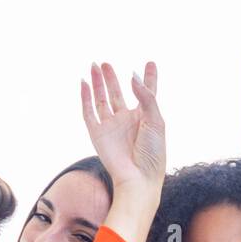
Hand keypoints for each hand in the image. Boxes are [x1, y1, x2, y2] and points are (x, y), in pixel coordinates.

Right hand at [81, 61, 164, 202]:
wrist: (138, 178)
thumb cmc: (153, 154)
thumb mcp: (156, 122)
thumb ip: (146, 97)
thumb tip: (131, 76)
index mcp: (146, 118)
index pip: (147, 94)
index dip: (148, 79)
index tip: (150, 63)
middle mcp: (127, 121)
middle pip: (118, 94)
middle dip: (112, 78)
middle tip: (106, 63)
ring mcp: (112, 127)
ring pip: (102, 99)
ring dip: (99, 83)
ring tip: (95, 65)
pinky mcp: (97, 134)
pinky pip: (89, 112)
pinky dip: (85, 97)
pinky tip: (84, 83)